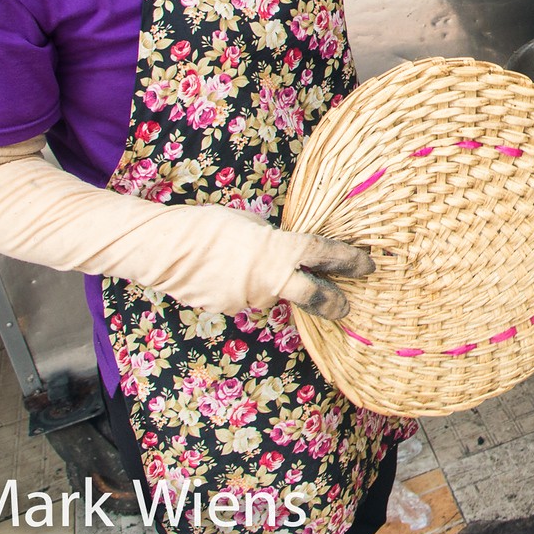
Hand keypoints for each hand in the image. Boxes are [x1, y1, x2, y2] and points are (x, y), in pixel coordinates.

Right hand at [205, 207, 373, 318]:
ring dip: (269, 285)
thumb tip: (283, 249)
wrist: (167, 249)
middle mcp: (271, 279)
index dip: (349, 261)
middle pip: (313, 295)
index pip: (325, 254)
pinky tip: (224, 274)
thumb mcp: (252, 224)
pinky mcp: (229, 309)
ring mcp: (250, 298)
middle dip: (333, 302)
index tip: (367, 266)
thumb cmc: (211, 225)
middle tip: (346, 306)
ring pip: (270, 294)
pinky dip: (242, 288)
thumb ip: (275, 240)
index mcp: (281, 250)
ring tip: (243, 264)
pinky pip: (244, 299)